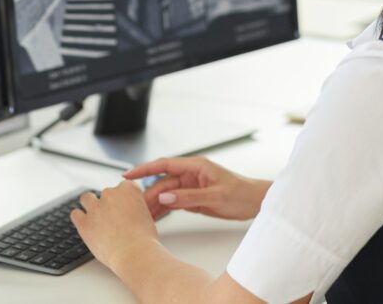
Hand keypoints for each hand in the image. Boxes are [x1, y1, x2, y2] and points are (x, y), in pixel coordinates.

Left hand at [70, 180, 158, 271]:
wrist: (135, 253)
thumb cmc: (144, 239)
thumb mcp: (147, 215)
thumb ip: (135, 208)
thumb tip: (128, 212)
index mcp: (128, 189)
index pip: (123, 187)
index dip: (123, 199)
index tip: (124, 208)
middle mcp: (110, 194)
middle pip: (105, 193)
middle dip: (108, 204)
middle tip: (113, 218)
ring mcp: (95, 207)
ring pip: (87, 198)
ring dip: (90, 205)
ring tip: (96, 218)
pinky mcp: (84, 222)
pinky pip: (75, 214)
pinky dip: (80, 218)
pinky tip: (86, 225)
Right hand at [124, 156, 270, 220]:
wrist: (255, 203)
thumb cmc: (241, 193)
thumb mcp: (214, 195)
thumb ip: (188, 197)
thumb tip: (164, 196)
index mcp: (195, 166)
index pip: (164, 165)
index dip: (144, 169)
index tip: (127, 174)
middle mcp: (190, 175)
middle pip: (162, 183)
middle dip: (148, 194)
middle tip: (135, 208)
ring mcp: (190, 187)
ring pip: (166, 194)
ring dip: (154, 204)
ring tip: (141, 215)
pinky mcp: (193, 199)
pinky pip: (173, 202)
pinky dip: (163, 209)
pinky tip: (154, 217)